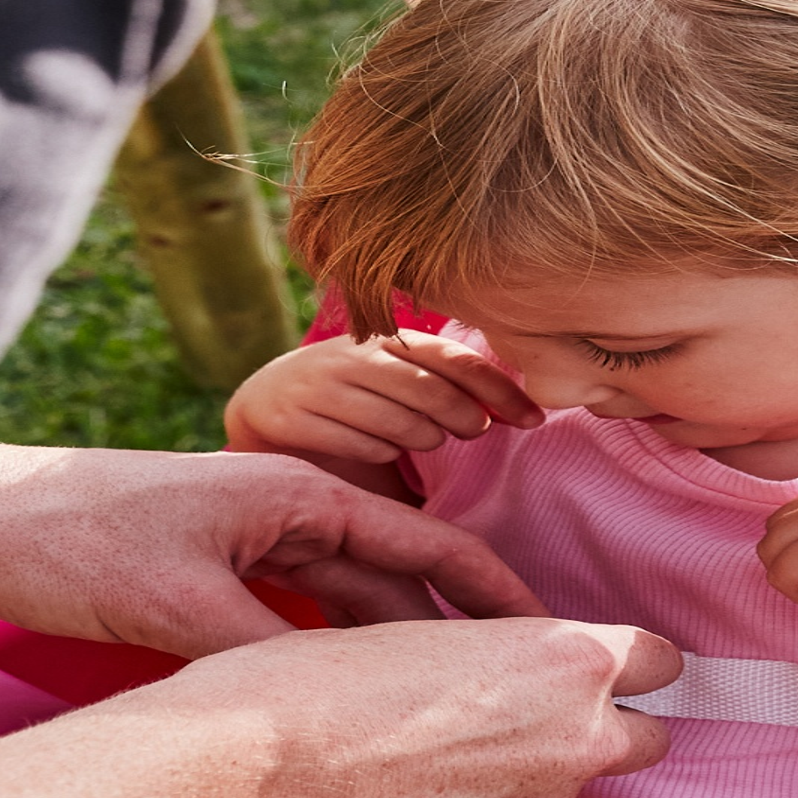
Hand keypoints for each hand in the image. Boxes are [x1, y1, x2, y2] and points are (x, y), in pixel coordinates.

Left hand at [0, 432, 549, 653]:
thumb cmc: (67, 540)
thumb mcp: (179, 604)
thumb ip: (269, 644)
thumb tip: (348, 695)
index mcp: (292, 494)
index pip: (424, 542)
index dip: (493, 592)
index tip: (552, 636)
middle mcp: (281, 508)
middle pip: (395, 576)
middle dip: (456, 630)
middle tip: (516, 694)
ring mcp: (245, 540)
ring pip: (347, 602)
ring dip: (396, 649)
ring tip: (453, 711)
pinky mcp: (207, 571)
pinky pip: (297, 617)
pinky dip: (334, 655)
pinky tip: (352, 702)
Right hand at [104, 614, 680, 797]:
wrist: (249, 778)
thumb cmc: (314, 679)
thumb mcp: (419, 631)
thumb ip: (497, 657)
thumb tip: (510, 671)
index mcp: (564, 659)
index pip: (659, 660)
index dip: (625, 660)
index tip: (596, 662)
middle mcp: (573, 742)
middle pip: (645, 738)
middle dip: (601, 725)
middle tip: (526, 708)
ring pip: (568, 789)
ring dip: (531, 770)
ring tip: (442, 748)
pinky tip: (413, 793)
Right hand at [225, 332, 541, 464]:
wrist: (263, 408)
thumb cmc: (350, 406)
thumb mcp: (397, 388)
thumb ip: (445, 396)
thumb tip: (521, 416)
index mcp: (386, 339)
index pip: (456, 359)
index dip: (501, 390)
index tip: (534, 421)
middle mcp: (354, 354)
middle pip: (434, 392)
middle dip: (466, 420)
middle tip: (472, 434)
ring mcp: (321, 383)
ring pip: (401, 424)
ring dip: (421, 442)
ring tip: (415, 444)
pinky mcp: (293, 415)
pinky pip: (362, 448)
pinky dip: (378, 458)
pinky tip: (372, 454)